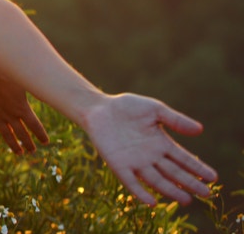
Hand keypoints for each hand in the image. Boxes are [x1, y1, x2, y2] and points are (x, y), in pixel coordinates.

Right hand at [0, 75, 48, 153]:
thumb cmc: (7, 73)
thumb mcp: (24, 81)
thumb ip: (34, 88)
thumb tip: (47, 88)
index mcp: (23, 108)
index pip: (36, 126)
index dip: (41, 135)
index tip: (45, 142)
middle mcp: (11, 116)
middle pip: (23, 134)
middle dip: (29, 144)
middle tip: (32, 151)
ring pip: (8, 135)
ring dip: (14, 145)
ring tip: (19, 153)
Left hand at [83, 93, 216, 205]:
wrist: (98, 108)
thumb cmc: (127, 107)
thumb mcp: (155, 110)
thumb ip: (175, 120)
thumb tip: (200, 129)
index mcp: (161, 143)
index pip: (183, 159)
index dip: (197, 168)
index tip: (213, 177)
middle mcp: (150, 156)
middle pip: (174, 173)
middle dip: (190, 183)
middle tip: (206, 194)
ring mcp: (135, 162)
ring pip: (157, 180)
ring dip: (171, 191)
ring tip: (186, 200)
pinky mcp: (118, 165)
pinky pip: (131, 182)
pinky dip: (140, 192)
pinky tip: (152, 203)